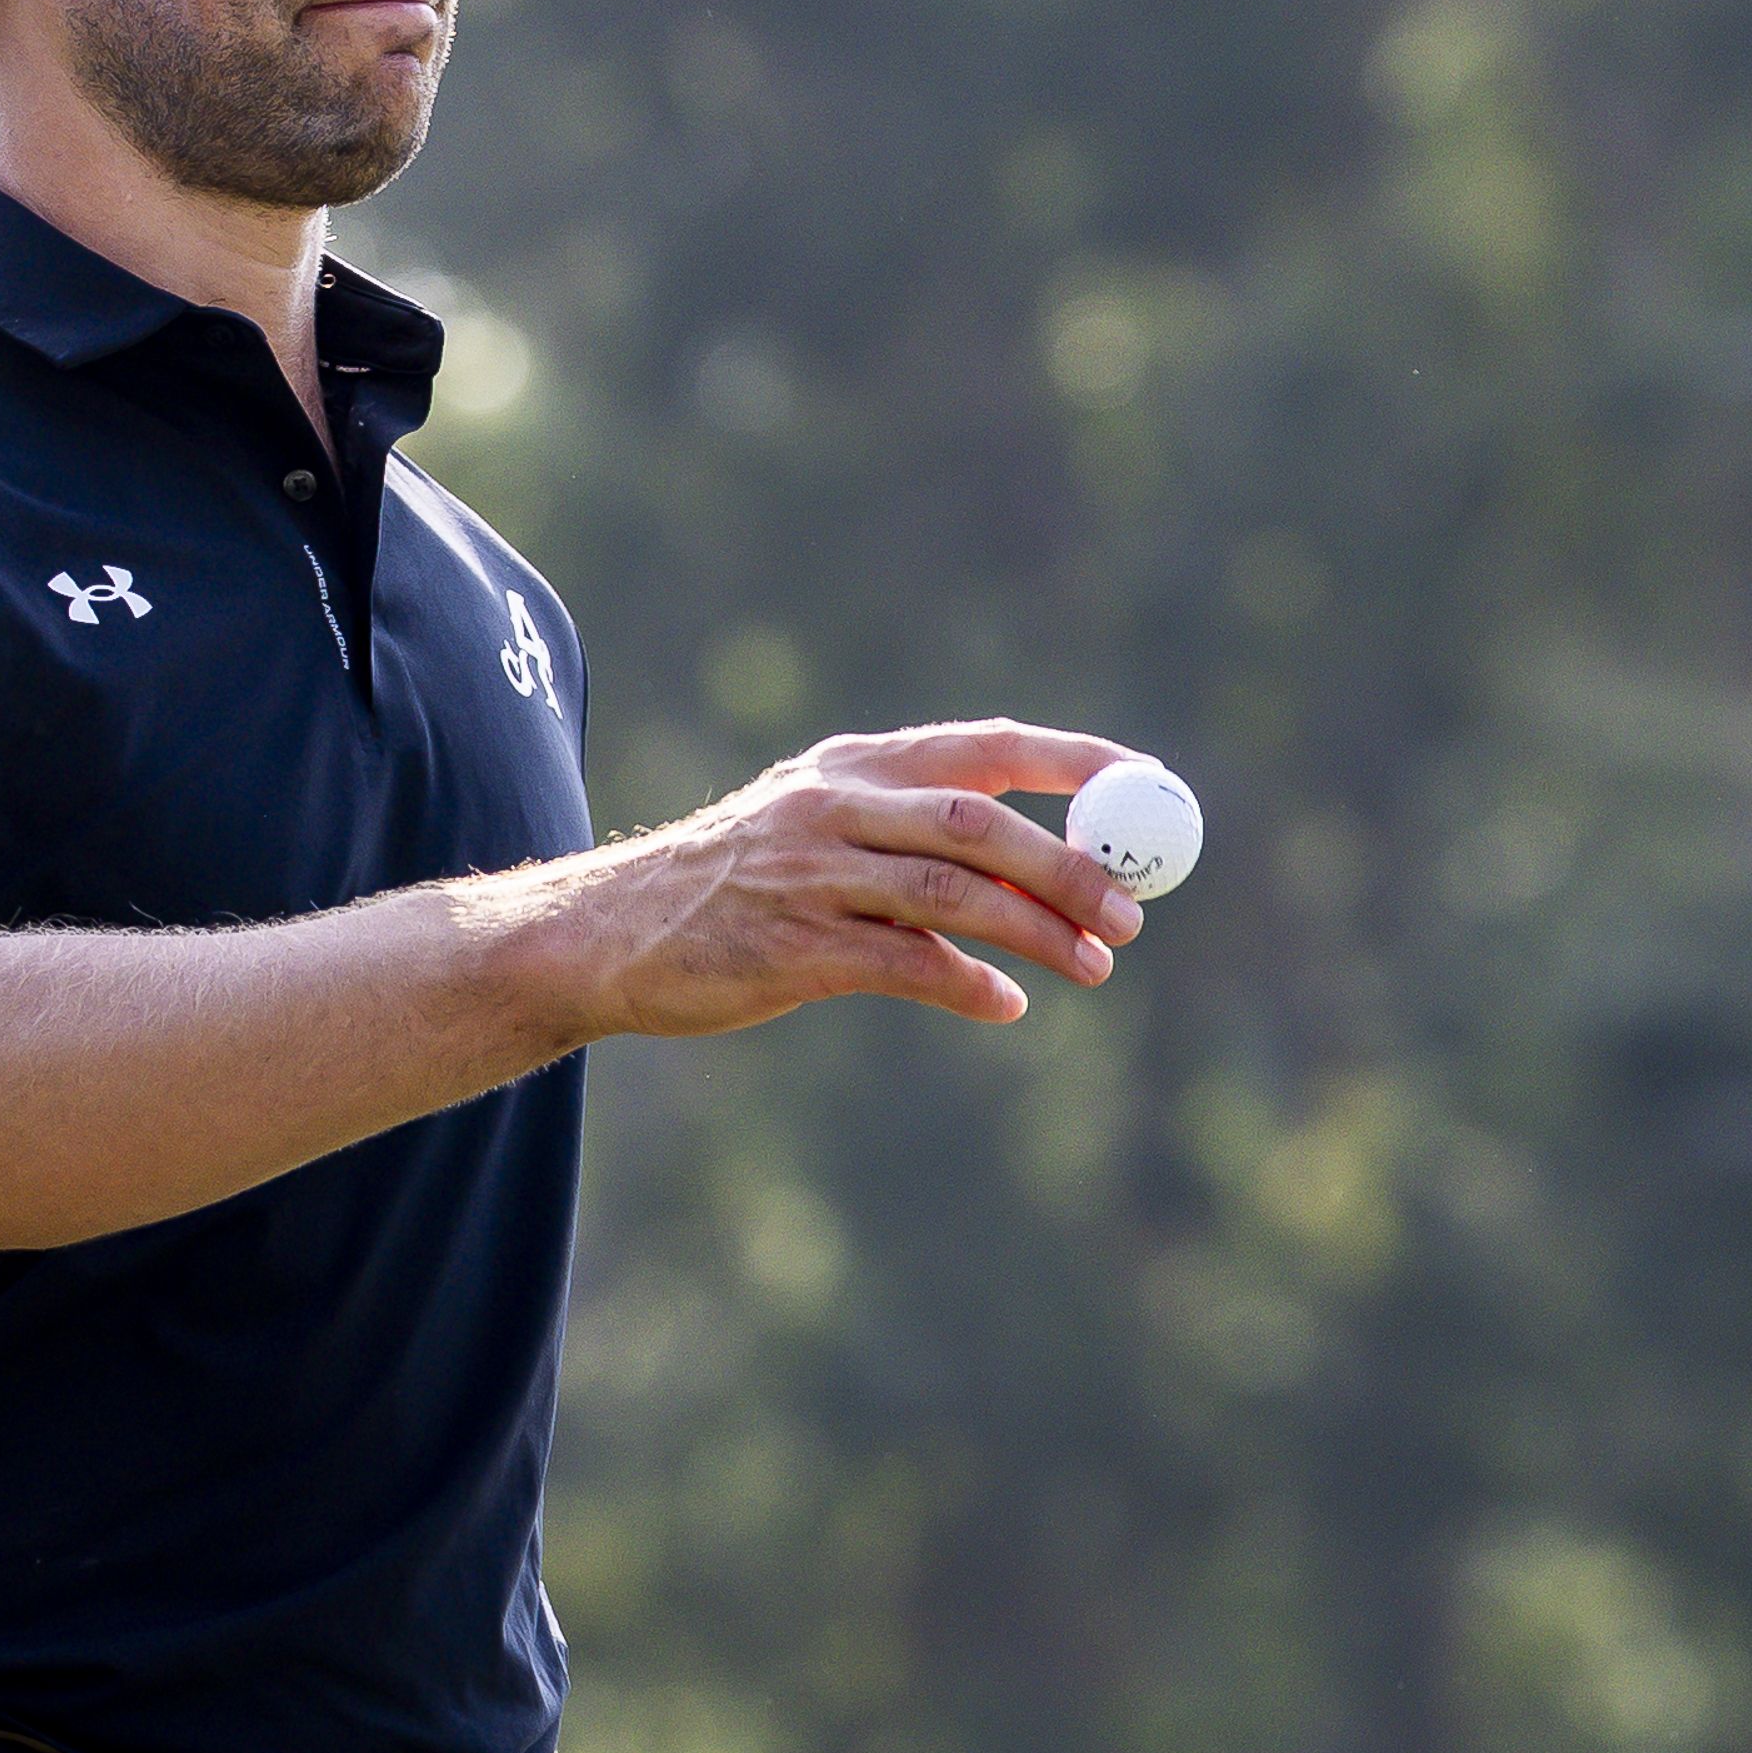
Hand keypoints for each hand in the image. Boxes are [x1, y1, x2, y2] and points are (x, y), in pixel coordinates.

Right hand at [552, 722, 1147, 1040]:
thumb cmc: (731, 890)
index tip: (1146, 791)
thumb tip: (1042, 870)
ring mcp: (809, 874)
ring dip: (1035, 932)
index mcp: (851, 766)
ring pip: (951, 894)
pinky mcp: (791, 947)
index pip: (984, 746)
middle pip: (977, 824)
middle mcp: (833, 805)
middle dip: (1066, 867)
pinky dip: (965, 985)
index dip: (1075, 764)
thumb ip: (910, 834)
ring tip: (1095, 967)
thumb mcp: (816, 830)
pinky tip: (1002, 1006)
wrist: (605, 935)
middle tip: (1128, 914)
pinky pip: (903, 965)